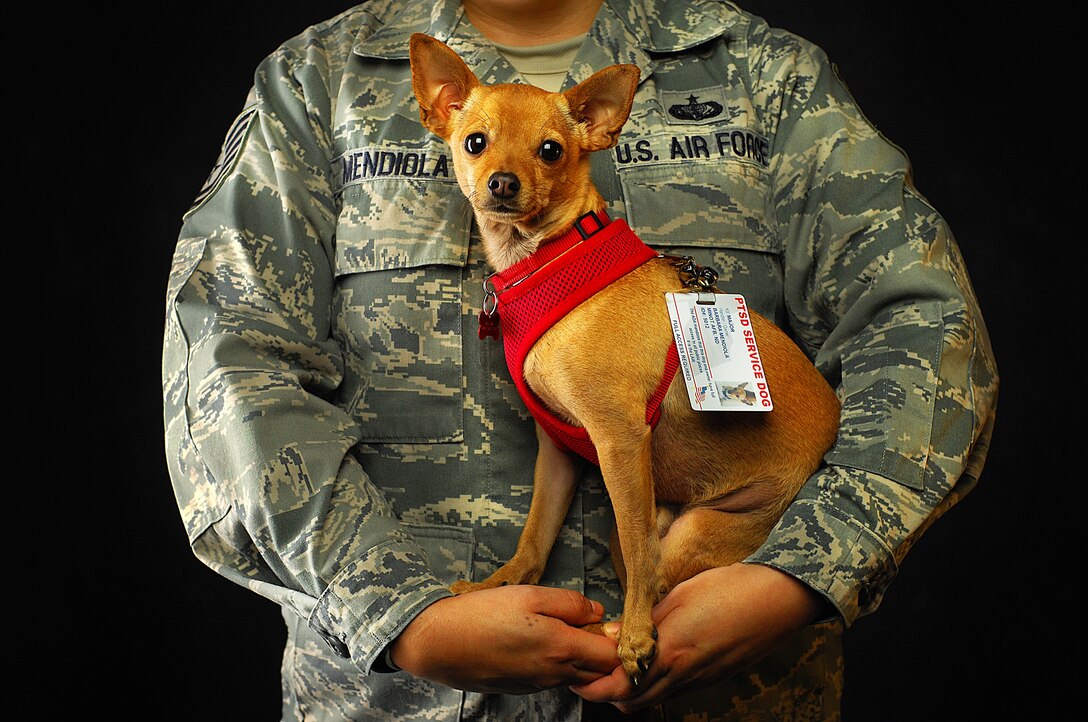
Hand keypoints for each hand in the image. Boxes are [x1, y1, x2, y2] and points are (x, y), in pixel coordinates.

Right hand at [389, 584, 619, 693]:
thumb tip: (598, 614)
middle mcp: (555, 673)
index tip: (612, 622)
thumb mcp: (531, 595)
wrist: (440, 644)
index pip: (614, 657)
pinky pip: (555, 679)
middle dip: (605, 653)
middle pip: (601, 673)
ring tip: (566, 630)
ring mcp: (539, 684)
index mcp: (562, 648)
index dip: (619, 640)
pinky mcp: (524, 687)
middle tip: (593, 626)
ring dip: (582, 659)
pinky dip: (560, 665)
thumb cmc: (484, 614)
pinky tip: (541, 642)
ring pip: (578, 677)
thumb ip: (571, 604)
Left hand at [570, 563, 828, 712]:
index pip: (616, 688)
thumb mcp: (677, 596)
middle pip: (631, 703)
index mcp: (669, 654)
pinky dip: (657, 680)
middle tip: (593, 667)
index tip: (577, 670)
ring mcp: (701, 680)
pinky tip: (656, 656)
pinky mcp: (715, 677)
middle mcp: (684, 675)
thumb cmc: (730, 587)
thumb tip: (611, 635)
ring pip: (654, 698)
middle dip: (606, 691)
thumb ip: (642, 620)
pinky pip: (676, 688)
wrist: (781, 598)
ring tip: (620, 659)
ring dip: (631, 687)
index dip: (591, 684)